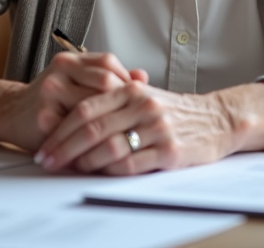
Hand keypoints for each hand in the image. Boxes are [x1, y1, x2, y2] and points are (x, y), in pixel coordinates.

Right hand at [0, 52, 145, 151]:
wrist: (10, 113)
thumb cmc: (50, 101)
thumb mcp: (77, 82)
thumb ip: (108, 78)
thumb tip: (142, 77)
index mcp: (70, 60)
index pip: (108, 64)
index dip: (125, 82)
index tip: (137, 100)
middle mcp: (60, 71)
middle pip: (104, 82)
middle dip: (121, 103)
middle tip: (134, 120)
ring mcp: (51, 92)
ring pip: (93, 106)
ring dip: (110, 122)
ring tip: (123, 133)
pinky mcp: (45, 117)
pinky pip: (77, 130)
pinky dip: (93, 139)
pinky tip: (104, 146)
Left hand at [34, 80, 263, 174]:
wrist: (218, 118)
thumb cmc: (174, 110)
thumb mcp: (143, 95)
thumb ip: (111, 103)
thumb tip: (69, 118)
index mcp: (130, 90)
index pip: (85, 108)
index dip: (60, 128)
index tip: (45, 143)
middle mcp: (142, 106)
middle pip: (91, 128)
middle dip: (64, 147)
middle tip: (47, 160)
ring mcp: (156, 128)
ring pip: (109, 147)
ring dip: (84, 161)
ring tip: (71, 169)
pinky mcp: (170, 151)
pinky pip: (132, 164)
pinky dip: (111, 171)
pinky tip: (99, 174)